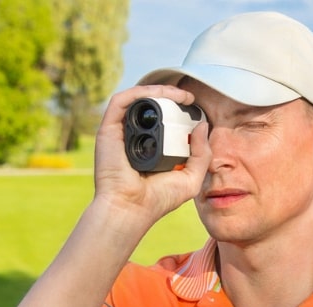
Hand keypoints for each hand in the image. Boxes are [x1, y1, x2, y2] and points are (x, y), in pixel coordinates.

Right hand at [93, 85, 211, 225]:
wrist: (131, 209)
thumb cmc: (158, 199)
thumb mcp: (191, 177)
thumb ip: (201, 154)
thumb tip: (203, 126)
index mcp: (151, 147)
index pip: (163, 119)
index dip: (178, 108)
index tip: (194, 106)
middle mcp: (135, 137)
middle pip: (151, 106)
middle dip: (170, 95)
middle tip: (189, 97)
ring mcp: (121, 132)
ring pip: (137, 99)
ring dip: (159, 90)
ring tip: (179, 94)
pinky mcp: (109, 130)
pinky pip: (122, 101)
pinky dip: (141, 92)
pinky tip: (160, 94)